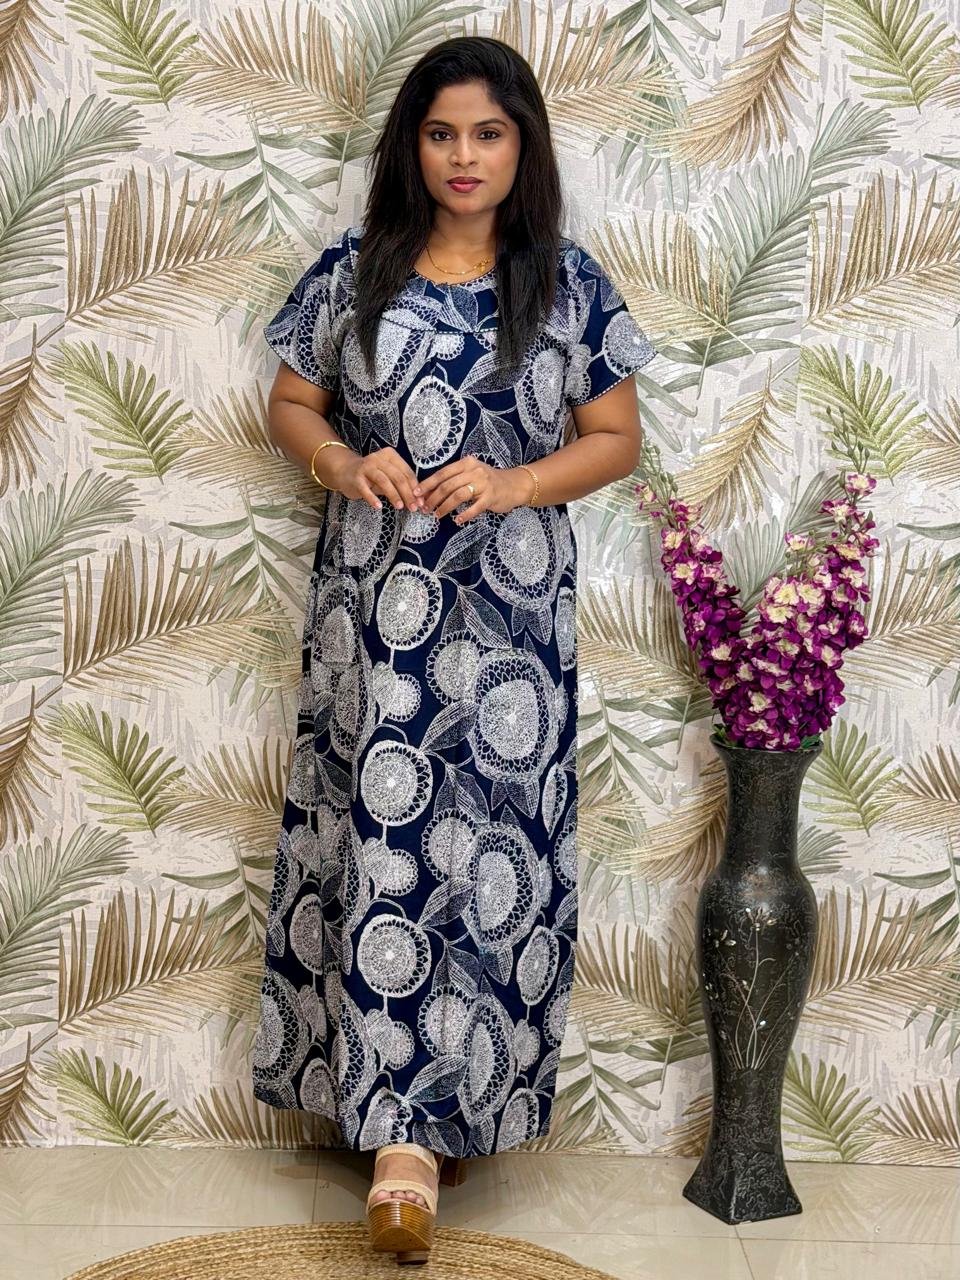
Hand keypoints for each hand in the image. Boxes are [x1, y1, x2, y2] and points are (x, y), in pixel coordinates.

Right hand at [330, 446, 423, 512]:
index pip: (406, 472)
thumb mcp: (388, 476)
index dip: (415, 487)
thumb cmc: (371, 475)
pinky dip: (372, 498)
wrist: (345, 470)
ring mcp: (366, 467)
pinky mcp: (356, 477)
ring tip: (399, 507)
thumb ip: (401, 485)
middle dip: (407, 493)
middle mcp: (378, 458)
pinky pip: (365, 489)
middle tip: (413, 507)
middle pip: (397, 477)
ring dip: (393, 495)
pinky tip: (378, 507)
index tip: (420, 501)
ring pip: (384, 481)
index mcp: (390, 456)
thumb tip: (418, 500)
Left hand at [414, 456, 533, 523]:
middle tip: (425, 508)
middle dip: (433, 498)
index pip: (442, 473)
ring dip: (444, 507)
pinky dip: (465, 515)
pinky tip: (457, 520)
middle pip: (447, 486)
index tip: (415, 494)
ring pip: (458, 496)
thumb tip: (429, 491)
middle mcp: (474, 471)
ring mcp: (483, 484)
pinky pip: (474, 507)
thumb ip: (454, 479)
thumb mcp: (471, 473)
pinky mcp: (491, 497)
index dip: (427, 484)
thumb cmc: (488, 481)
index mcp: (466, 463)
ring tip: (437, 515)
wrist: (514, 484)